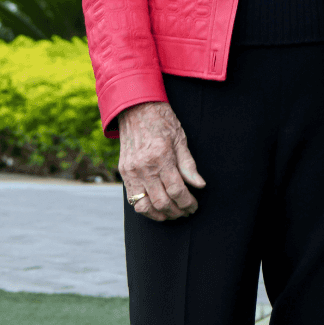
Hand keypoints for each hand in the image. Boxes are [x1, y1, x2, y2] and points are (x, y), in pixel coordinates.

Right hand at [118, 101, 205, 221]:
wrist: (136, 109)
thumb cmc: (162, 121)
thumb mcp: (180, 138)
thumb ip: (188, 164)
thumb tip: (200, 185)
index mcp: (161, 157)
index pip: (176, 189)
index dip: (187, 202)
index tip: (194, 206)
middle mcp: (144, 167)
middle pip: (161, 202)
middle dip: (176, 211)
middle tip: (186, 211)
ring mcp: (131, 172)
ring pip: (145, 206)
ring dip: (160, 214)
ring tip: (173, 214)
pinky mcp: (123, 173)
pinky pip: (133, 200)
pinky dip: (146, 209)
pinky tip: (157, 208)